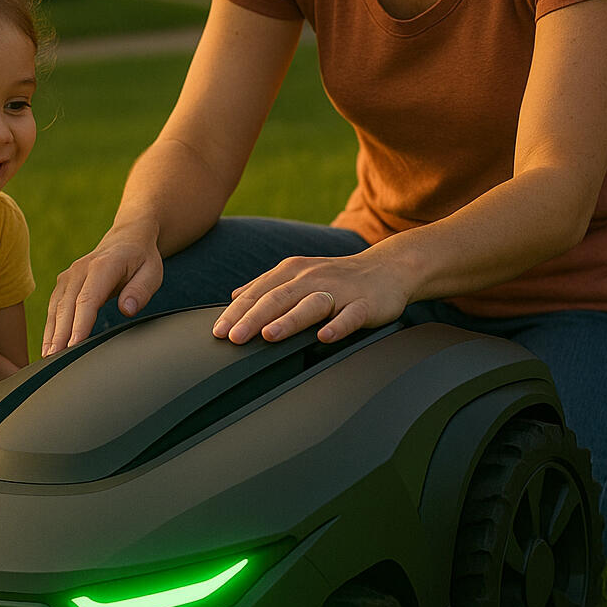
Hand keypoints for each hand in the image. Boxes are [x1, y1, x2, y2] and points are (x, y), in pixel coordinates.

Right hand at [42, 224, 162, 354]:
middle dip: (60, 335)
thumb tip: (127, 309)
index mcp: (103, 266)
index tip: (74, 346)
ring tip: (47, 358)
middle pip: (67, 306)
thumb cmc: (142, 259)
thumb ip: (141, 290)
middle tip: (55, 361)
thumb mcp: (152, 272)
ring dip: (50, 333)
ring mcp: (69, 275)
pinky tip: (48, 345)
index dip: (80, 324)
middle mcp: (80, 269)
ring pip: (56, 307)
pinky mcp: (64, 282)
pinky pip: (53, 306)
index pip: (88, 299)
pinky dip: (50, 326)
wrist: (127, 238)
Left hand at [211, 249, 412, 345]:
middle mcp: (312, 278)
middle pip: (278, 298)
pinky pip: (351, 316)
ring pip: (311, 305)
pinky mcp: (365, 304)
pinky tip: (324, 337)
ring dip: (289, 320)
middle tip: (233, 338)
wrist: (387, 268)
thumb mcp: (299, 275)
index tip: (218, 332)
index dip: (237, 312)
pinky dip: (338, 325)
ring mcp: (339, 291)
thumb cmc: (337, 277)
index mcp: (293, 272)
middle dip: (253, 318)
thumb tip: (234, 296)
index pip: (259, 293)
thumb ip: (267, 285)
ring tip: (268, 335)